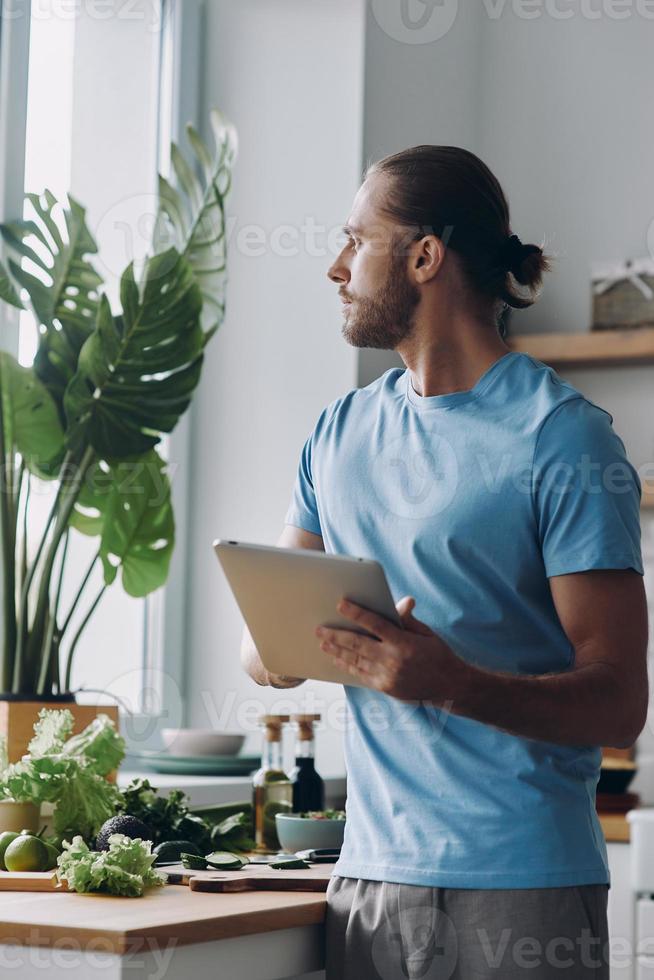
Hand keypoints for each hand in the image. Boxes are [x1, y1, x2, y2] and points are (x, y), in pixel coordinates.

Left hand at [315, 596, 467, 703]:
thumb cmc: (438, 655)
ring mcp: (387, 676)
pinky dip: (347, 666)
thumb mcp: (426, 633)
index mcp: (404, 642)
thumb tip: (403, 602)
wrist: (450, 686)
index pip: (375, 624)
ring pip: (355, 660)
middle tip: (320, 628)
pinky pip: (360, 675)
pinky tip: (337, 659)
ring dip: (337, 650)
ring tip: (323, 642)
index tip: (341, 604)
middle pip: (357, 644)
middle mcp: (393, 660)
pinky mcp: (385, 687)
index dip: (356, 613)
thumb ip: (408, 620)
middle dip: (336, 635)